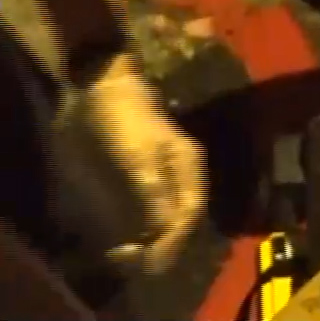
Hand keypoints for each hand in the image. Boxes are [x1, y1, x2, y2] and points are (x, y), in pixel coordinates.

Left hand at [75, 54, 208, 273]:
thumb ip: (152, 189)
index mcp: (189, 165)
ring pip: (175, 217)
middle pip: (186, 220)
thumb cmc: (122, 115)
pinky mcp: (157, 172)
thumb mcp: (137, 152)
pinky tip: (129, 234)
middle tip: (128, 259)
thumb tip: (165, 228)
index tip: (140, 258)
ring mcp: (174, 171)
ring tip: (126, 252)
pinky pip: (161, 208)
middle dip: (162, 246)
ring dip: (154, 240)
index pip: (190, 215)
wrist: (107, 81)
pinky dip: (147, 227)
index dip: (169, 243)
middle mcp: (188, 171)